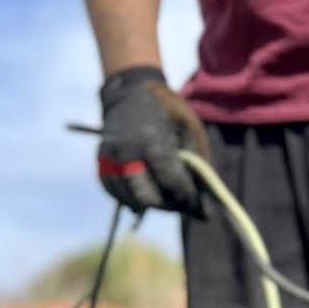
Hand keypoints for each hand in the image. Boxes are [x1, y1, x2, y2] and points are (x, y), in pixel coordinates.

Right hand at [97, 65, 209, 214]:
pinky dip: (133, 198)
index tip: (195, 199)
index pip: (171, 183)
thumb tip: (207, 215)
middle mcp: (125, 152)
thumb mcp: (190, 131)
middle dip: (168, 204)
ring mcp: (109, 160)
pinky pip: (117, 195)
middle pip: (148, 199)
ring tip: (164, 190)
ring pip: (132, 202)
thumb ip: (200, 170)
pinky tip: (146, 187)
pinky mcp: (100, 166)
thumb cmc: (168, 112)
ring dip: (152, 203)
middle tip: (179, 197)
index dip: (187, 197)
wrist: (131, 92)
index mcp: (150, 140)